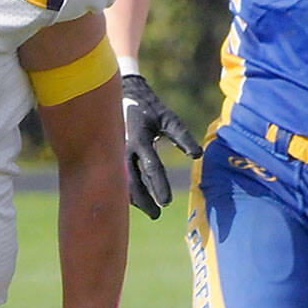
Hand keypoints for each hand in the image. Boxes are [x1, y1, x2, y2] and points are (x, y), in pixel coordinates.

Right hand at [121, 73, 200, 218]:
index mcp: (140, 139)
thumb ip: (182, 136)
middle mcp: (124, 149)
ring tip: (149, 210)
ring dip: (134, 199)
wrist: (122, 93)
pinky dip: (127, 190)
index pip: (151, 168)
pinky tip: (136, 200)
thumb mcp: (168, 118)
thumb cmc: (149, 107)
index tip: (167, 203)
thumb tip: (197, 156)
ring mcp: (114, 153)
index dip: (159, 186)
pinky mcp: (111, 155)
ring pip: (122, 183)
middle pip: (133, 182)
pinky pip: (118, 177)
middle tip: (157, 214)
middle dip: (144, 201)